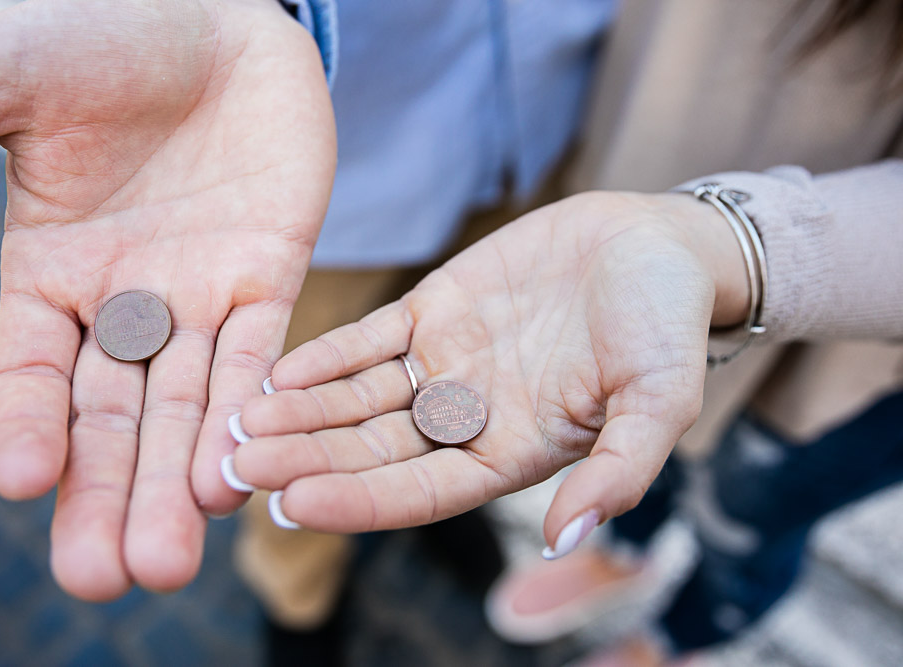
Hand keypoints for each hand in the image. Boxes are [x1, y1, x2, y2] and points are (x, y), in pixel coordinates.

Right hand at [0, 0, 334, 598]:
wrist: (214, 8)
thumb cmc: (100, 31)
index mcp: (54, 272)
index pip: (34, 374)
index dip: (26, 429)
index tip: (17, 486)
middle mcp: (129, 300)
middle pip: (115, 418)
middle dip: (110, 497)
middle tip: (109, 581)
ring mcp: (202, 293)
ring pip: (189, 405)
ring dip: (180, 483)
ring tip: (171, 563)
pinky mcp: (270, 272)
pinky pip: (261, 353)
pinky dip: (249, 409)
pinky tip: (238, 474)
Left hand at [228, 192, 747, 551]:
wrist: (657, 245)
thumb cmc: (667, 329)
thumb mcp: (661, 401)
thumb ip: (619, 469)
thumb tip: (573, 539)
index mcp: (509, 454)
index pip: (420, 492)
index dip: (359, 501)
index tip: (295, 504)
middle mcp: (466, 417)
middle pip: (371, 449)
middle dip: (306, 458)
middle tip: (235, 463)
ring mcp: (445, 363)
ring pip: (358, 397)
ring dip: (300, 410)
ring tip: (239, 418)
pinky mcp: (435, 308)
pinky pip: (371, 337)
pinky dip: (328, 353)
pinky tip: (280, 366)